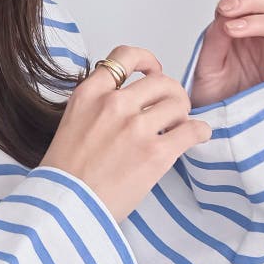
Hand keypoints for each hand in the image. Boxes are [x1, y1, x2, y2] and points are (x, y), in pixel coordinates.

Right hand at [41, 46, 211, 222]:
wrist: (63, 208)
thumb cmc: (65, 176)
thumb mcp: (71, 125)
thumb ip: (98, 107)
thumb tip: (130, 103)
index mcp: (89, 95)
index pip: (124, 56)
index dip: (147, 60)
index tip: (153, 70)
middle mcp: (113, 104)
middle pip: (160, 81)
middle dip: (170, 93)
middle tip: (170, 108)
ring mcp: (135, 127)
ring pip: (179, 102)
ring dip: (183, 114)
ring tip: (178, 128)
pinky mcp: (155, 152)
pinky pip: (192, 129)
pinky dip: (199, 132)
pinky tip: (195, 138)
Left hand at [189, 0, 263, 108]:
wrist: (219, 135)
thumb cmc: (214, 105)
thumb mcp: (206, 70)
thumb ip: (215, 41)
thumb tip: (225, 14)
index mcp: (242, 34)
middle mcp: (263, 38)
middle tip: (225, 6)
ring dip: (256, 12)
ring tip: (231, 19)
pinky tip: (245, 30)